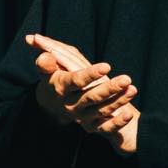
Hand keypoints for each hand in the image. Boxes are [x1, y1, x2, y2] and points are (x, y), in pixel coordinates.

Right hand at [26, 34, 139, 153]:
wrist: (52, 105)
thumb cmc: (54, 79)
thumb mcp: (47, 68)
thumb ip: (45, 55)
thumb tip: (34, 38)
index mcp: (61, 88)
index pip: (75, 81)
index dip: (89, 75)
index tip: (106, 66)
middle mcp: (71, 104)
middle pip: (91, 97)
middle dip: (109, 88)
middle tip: (126, 79)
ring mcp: (82, 116)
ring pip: (101, 110)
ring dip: (118, 101)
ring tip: (133, 89)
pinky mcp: (92, 126)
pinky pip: (105, 128)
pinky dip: (117, 123)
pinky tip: (129, 114)